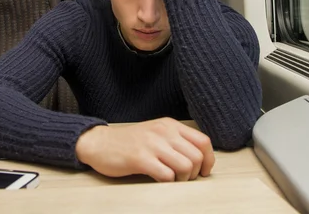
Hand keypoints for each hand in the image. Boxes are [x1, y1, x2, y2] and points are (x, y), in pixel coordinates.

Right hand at [75, 118, 214, 181]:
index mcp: (171, 125)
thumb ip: (176, 140)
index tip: (203, 171)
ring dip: (183, 179)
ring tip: (173, 180)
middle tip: (185, 179)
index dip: (209, 160)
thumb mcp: (157, 133)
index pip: (203, 141)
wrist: (100, 143)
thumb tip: (200, 158)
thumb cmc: (130, 142)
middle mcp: (164, 132)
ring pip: (185, 166)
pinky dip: (168, 183)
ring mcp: (152, 144)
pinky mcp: (140, 158)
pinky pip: (166, 175)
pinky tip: (160, 181)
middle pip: (197, 156)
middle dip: (195, 173)